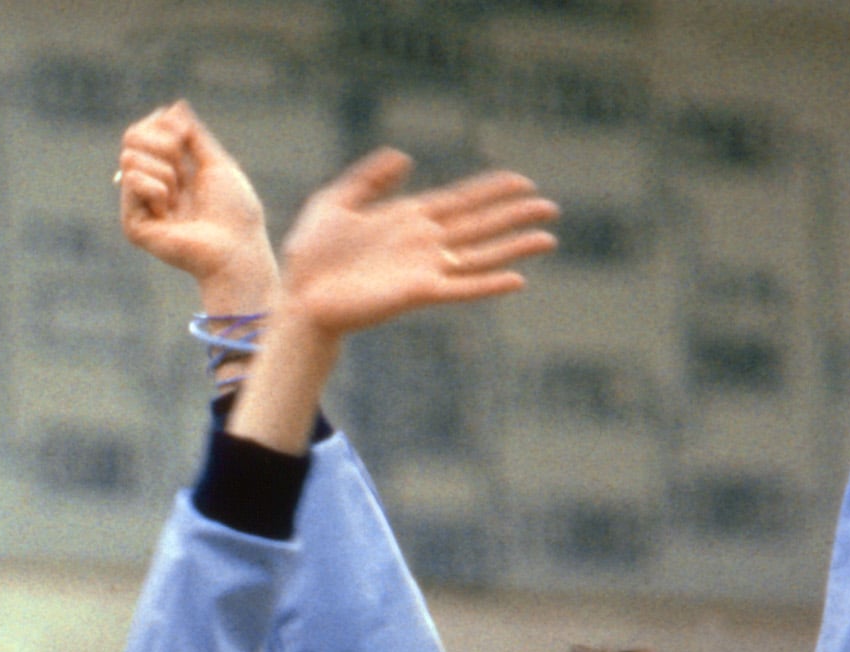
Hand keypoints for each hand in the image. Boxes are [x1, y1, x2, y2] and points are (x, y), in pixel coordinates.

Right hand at [118, 102, 273, 315]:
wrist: (235, 248)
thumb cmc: (234, 211)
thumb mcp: (216, 162)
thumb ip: (193, 135)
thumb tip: (173, 107)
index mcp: (169, 174)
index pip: (144, 132)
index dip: (160, 123)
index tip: (184, 135)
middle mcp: (149, 189)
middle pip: (131, 138)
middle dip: (164, 144)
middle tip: (185, 169)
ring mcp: (138, 207)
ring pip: (130, 158)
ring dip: (165, 172)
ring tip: (180, 198)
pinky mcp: (132, 225)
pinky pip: (132, 180)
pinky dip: (158, 189)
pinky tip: (169, 213)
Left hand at [228, 152, 555, 452]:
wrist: (298, 296)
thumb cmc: (311, 255)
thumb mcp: (334, 202)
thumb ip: (368, 179)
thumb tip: (404, 157)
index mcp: (408, 219)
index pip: (460, 201)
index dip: (491, 190)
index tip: (522, 181)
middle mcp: (424, 244)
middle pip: (480, 225)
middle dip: (515, 216)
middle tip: (551, 207)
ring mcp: (424, 269)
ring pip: (479, 256)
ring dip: (514, 247)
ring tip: (549, 239)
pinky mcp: (417, 293)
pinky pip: (461, 288)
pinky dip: (488, 284)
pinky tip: (518, 279)